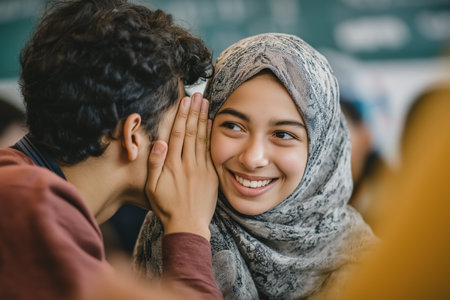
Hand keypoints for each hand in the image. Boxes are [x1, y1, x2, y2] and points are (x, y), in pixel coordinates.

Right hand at [146, 93, 217, 239]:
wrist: (188, 225)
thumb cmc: (166, 207)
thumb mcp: (151, 188)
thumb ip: (154, 164)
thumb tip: (159, 142)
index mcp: (172, 165)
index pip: (178, 134)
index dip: (181, 116)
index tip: (185, 100)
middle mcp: (188, 163)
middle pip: (191, 132)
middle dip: (194, 111)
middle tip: (198, 94)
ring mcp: (201, 169)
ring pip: (202, 139)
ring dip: (204, 119)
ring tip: (206, 102)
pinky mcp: (211, 175)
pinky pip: (211, 151)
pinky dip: (211, 136)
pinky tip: (212, 123)